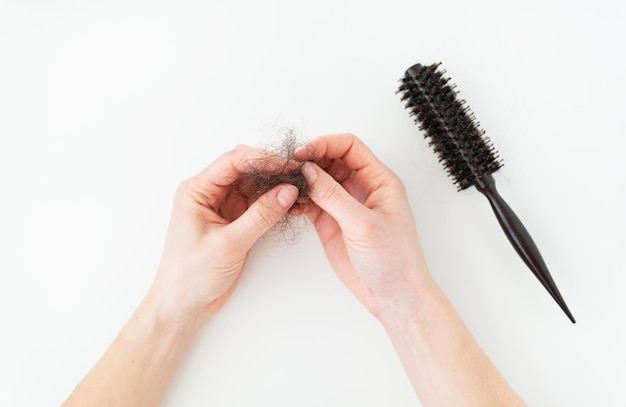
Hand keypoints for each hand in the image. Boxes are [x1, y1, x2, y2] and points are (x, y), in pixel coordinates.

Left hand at [148, 145, 298, 324]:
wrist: (183, 305)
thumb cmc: (191, 276)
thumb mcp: (229, 244)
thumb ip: (260, 216)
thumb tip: (287, 191)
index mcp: (196, 191)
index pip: (233, 162)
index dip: (262, 160)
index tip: (287, 166)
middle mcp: (208, 194)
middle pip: (245, 168)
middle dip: (271, 170)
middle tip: (297, 176)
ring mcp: (222, 206)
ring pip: (254, 185)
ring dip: (275, 186)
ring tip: (298, 190)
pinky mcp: (234, 221)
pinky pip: (257, 203)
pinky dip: (273, 202)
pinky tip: (289, 204)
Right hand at [298, 134, 430, 318]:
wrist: (394, 295)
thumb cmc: (395, 260)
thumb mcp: (363, 224)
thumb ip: (333, 196)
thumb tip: (309, 170)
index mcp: (379, 180)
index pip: (350, 147)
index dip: (325, 145)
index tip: (304, 154)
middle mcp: (362, 188)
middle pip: (331, 160)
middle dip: (310, 160)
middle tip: (290, 169)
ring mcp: (345, 205)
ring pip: (319, 180)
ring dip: (302, 180)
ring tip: (286, 186)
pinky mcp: (332, 222)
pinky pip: (312, 202)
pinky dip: (299, 200)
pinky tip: (290, 204)